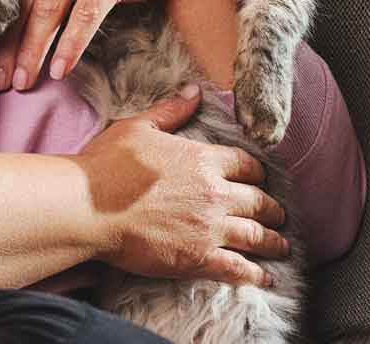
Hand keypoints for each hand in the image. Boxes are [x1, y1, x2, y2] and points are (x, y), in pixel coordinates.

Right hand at [77, 85, 287, 286]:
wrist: (87, 207)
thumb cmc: (107, 165)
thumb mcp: (139, 127)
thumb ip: (171, 110)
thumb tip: (194, 90)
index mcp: (203, 160)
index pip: (245, 164)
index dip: (257, 172)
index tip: (261, 179)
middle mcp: (214, 194)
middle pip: (258, 201)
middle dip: (272, 209)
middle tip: (280, 215)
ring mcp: (208, 228)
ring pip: (255, 235)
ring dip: (273, 241)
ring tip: (282, 246)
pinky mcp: (197, 258)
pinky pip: (237, 267)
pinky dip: (255, 273)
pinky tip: (266, 278)